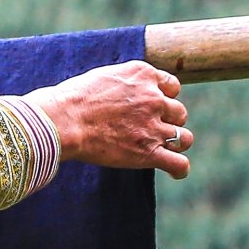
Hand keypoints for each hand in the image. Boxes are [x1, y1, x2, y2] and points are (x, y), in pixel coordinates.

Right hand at [26, 61, 191, 176]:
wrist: (64, 120)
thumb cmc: (73, 99)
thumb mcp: (105, 76)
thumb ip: (125, 83)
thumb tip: (127, 94)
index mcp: (144, 76)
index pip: (172, 87)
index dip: (165, 98)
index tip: (155, 107)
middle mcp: (154, 99)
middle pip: (179, 113)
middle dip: (168, 121)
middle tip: (150, 130)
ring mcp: (153, 127)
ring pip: (184, 138)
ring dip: (176, 143)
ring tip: (165, 149)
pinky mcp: (148, 152)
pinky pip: (179, 164)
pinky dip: (180, 170)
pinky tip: (175, 172)